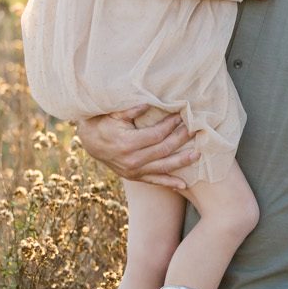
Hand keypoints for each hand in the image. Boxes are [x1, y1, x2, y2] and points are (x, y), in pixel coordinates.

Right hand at [74, 107, 195, 189]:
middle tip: (195, 130)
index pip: (156, 134)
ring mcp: (133, 171)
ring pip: (163, 167)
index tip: (182, 116)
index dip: (171, 125)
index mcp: (127, 143)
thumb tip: (148, 104)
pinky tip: (183, 184)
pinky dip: (169, 183)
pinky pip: (154, 181)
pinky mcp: (134, 176)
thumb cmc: (103, 124)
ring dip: (181, 161)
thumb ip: (131, 110)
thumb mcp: (114, 114)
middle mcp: (132, 160)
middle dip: (181, 139)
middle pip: (164, 150)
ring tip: (197, 154)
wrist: (90, 142)